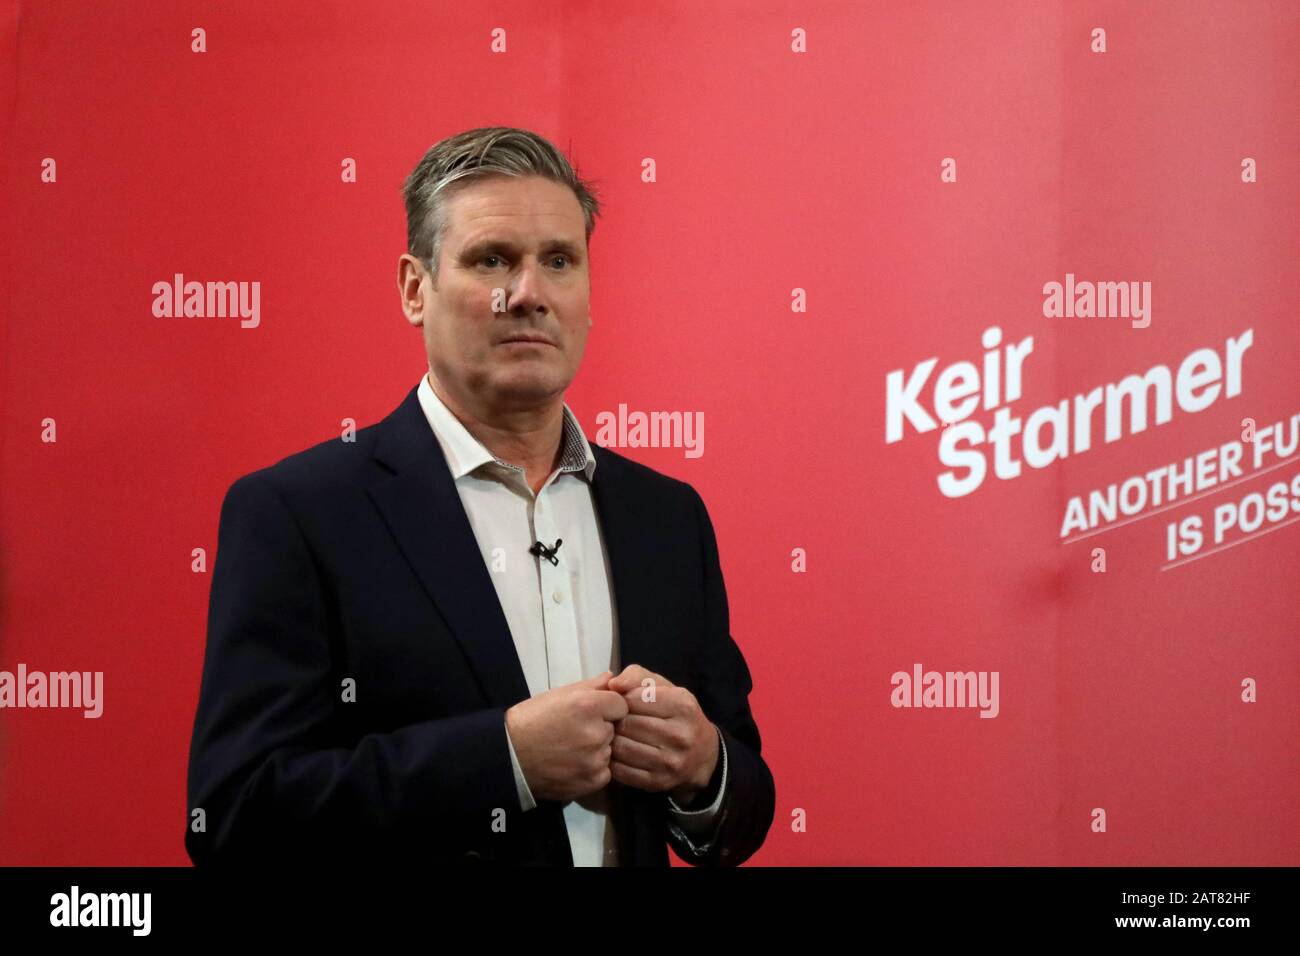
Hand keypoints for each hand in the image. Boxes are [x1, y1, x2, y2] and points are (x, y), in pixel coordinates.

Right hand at [505, 671, 628, 802]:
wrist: (509, 757)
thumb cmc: (531, 720)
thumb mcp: (558, 695)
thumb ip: (590, 686)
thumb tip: (612, 678)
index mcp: (589, 706)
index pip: (621, 704)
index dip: (607, 708)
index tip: (592, 713)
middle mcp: (596, 733)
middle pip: (615, 728)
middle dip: (601, 728)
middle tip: (576, 732)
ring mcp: (595, 760)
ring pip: (609, 750)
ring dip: (597, 749)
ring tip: (572, 750)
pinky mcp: (592, 781)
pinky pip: (604, 771)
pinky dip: (593, 769)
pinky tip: (573, 765)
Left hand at [606, 665, 719, 805]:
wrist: (702, 754)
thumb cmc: (676, 713)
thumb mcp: (664, 687)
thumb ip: (637, 676)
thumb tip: (613, 684)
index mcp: (682, 705)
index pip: (634, 698)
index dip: (621, 700)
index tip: (622, 703)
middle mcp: (680, 735)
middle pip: (627, 724)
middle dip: (615, 720)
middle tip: (613, 720)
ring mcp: (670, 762)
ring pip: (621, 748)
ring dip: (612, 741)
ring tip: (615, 735)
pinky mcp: (658, 782)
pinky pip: (622, 771)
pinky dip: (614, 761)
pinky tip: (618, 753)